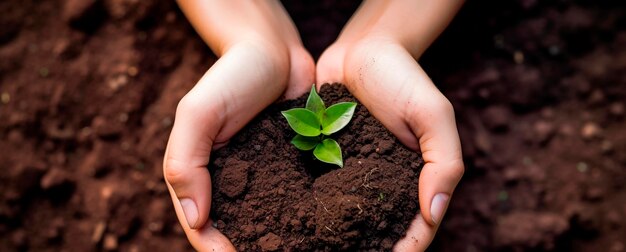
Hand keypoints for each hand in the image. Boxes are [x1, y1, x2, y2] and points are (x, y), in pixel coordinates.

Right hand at [165, 1, 313, 250]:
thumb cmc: (232, 77)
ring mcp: (261, 179)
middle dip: (251, 250)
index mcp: (199, 176)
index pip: (202, 228)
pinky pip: (292, 202)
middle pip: (234, 232)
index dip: (218, 249)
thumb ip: (185, 162)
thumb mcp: (199, 112)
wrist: (276, 52)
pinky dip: (298, 220)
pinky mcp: (289, 171)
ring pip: (264, 224)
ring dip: (275, 242)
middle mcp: (229, 184)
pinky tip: (315, 232)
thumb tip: (195, 220)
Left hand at [317, 38, 462, 250]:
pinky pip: (318, 191)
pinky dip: (313, 209)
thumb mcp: (433, 115)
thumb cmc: (403, 78)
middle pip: (379, 229)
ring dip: (337, 237)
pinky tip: (300, 225)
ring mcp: (351, 173)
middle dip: (369, 249)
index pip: (416, 225)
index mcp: (414, 178)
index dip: (406, 248)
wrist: (361, 49)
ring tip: (320, 251)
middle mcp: (382, 182)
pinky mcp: (323, 160)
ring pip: (347, 217)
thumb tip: (435, 213)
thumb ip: (443, 162)